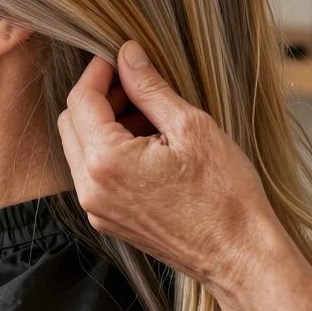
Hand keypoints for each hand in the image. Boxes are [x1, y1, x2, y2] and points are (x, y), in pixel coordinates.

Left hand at [56, 40, 283, 285]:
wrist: (240, 256)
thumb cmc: (225, 195)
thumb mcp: (191, 127)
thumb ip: (150, 88)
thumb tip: (127, 54)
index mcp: (105, 161)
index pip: (80, 100)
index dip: (97, 72)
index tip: (118, 58)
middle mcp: (90, 188)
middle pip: (71, 123)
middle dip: (98, 97)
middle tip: (135, 84)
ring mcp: (97, 209)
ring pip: (80, 149)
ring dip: (104, 124)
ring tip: (150, 116)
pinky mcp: (109, 221)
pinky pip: (94, 174)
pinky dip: (111, 151)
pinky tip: (149, 145)